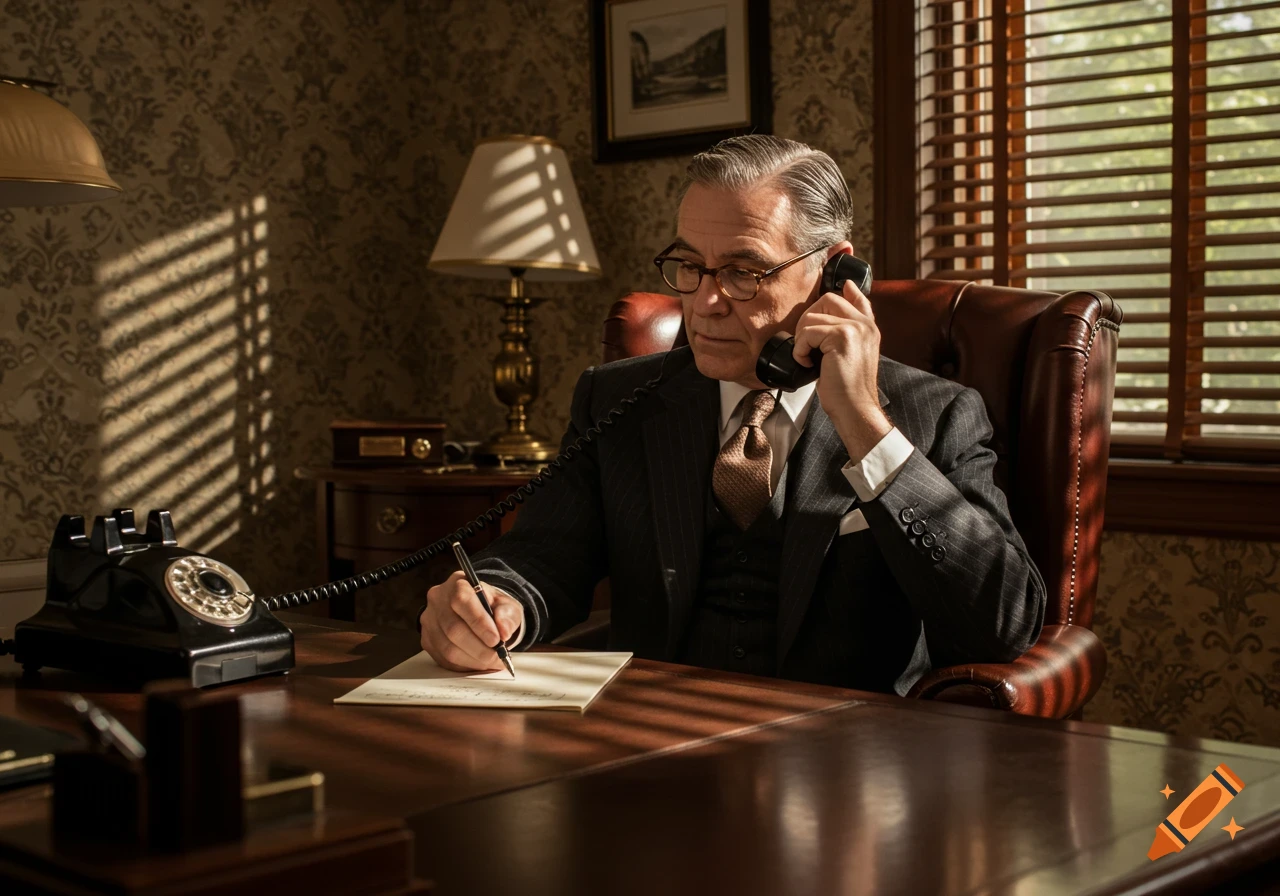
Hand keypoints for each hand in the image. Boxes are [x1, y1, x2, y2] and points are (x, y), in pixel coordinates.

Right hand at [419, 571, 524, 671]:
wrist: (479, 612)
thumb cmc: (491, 607)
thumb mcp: (507, 605)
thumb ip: (508, 615)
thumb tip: (504, 631)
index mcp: (458, 584)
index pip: (462, 601)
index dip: (479, 622)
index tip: (496, 639)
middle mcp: (438, 599)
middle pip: (454, 629)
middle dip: (479, 648)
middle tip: (498, 656)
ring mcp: (429, 620)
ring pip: (448, 648)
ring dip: (473, 659)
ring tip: (491, 661)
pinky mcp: (427, 640)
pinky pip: (443, 659)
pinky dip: (464, 665)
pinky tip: (478, 662)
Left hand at [792, 278, 891, 460]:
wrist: (855, 408)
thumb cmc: (847, 388)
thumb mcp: (848, 355)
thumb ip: (842, 333)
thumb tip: (825, 320)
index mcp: (868, 327)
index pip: (856, 296)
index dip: (846, 287)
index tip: (841, 281)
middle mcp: (865, 324)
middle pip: (828, 299)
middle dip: (808, 318)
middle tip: (806, 343)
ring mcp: (856, 328)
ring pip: (813, 316)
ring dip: (802, 338)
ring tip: (807, 357)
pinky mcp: (843, 336)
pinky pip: (808, 332)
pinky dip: (800, 349)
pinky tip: (806, 363)